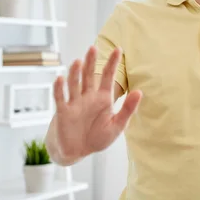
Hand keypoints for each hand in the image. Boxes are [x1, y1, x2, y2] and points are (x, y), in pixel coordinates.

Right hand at [52, 46, 141, 160]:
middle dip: (90, 62)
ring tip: (78, 61)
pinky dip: (60, 89)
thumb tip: (140, 92)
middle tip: (93, 47)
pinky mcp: (63, 112)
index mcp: (103, 98)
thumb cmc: (97, 138)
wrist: (77, 152)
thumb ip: (128, 109)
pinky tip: (60, 79)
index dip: (112, 63)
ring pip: (74, 84)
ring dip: (75, 73)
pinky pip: (60, 98)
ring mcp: (74, 103)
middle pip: (88, 75)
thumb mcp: (117, 125)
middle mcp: (88, 96)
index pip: (108, 76)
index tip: (118, 49)